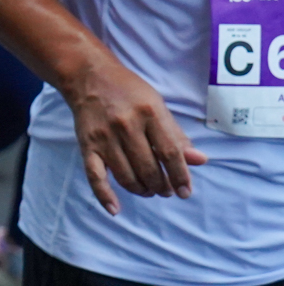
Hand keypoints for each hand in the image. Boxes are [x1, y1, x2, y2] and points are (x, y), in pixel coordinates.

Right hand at [63, 57, 207, 214]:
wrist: (89, 76)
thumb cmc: (129, 91)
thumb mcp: (158, 106)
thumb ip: (177, 135)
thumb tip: (199, 161)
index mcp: (149, 113)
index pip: (170, 153)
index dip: (180, 176)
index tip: (185, 191)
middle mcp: (126, 125)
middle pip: (149, 168)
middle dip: (161, 186)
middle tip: (165, 190)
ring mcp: (104, 137)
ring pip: (126, 176)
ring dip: (141, 190)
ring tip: (149, 190)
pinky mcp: (87, 144)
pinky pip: (95, 175)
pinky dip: (104, 195)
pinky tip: (115, 209)